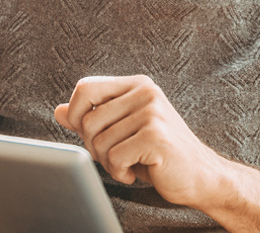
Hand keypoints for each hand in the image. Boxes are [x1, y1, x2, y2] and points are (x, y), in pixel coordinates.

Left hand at [54, 76, 259, 232]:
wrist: (200, 176)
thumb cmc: (158, 154)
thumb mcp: (123, 131)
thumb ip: (92, 118)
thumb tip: (59, 111)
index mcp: (137, 85)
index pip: (85, 87)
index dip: (76, 114)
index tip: (91, 135)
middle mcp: (146, 92)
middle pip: (87, 120)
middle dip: (94, 147)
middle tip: (117, 156)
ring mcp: (152, 112)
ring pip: (98, 142)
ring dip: (109, 163)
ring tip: (130, 163)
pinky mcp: (156, 136)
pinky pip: (114, 157)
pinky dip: (120, 172)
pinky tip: (136, 172)